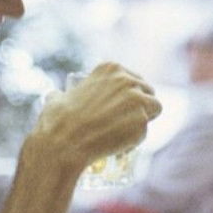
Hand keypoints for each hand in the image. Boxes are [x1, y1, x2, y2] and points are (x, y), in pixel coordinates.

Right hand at [34, 63, 161, 169]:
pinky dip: (137, 139)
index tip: (125, 104)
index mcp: (111, 68)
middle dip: (142, 104)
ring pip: (156, 107)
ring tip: (131, 131)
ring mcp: (137, 100)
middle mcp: (128, 80)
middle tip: (129, 120)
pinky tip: (122, 144)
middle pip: (148, 90)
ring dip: (146, 118)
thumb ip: (61, 94)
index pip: (134, 77)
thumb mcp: (57, 98)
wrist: (63, 143)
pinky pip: (147, 131)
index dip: (132, 92)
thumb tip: (56, 96)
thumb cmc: (57, 122)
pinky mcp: (142, 122)